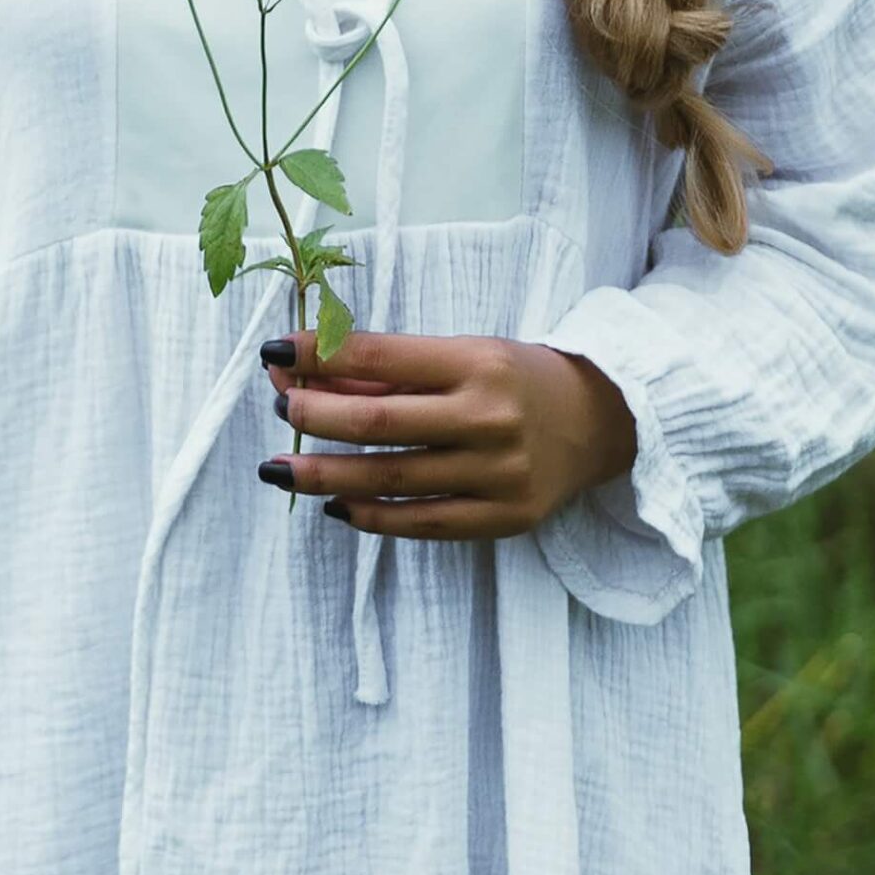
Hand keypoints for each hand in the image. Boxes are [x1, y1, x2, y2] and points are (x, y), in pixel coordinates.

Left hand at [260, 327, 637, 539]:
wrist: (599, 421)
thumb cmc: (515, 380)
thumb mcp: (462, 355)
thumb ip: (387, 371)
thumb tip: (299, 371)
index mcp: (478, 363)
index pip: (378, 357)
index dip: (317, 354)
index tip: (275, 352)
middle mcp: (488, 418)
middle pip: (376, 424)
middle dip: (312, 416)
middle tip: (279, 410)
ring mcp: (497, 474)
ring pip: (388, 480)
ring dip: (322, 475)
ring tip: (279, 469)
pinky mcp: (503, 518)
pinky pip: (419, 523)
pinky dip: (367, 516)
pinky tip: (333, 505)